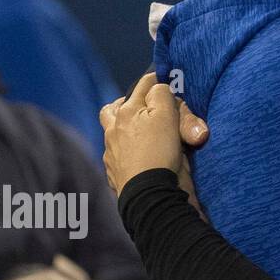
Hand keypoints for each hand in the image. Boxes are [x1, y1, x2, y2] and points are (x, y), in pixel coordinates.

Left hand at [100, 73, 207, 196]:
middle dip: (129, 103)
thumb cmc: (160, 155)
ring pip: (110, 132)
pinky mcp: (115, 176)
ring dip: (120, 128)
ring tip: (133, 132)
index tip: (165, 82)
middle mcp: (114, 130)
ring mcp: (112, 154)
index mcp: (127, 112)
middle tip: (143, 107)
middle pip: (116, 108)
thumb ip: (163, 97)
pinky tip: (133, 159)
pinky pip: (115, 158)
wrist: (150, 198)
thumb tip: (160, 89)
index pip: (144, 86)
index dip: (157, 82)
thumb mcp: (168, 118)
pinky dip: (123, 154)